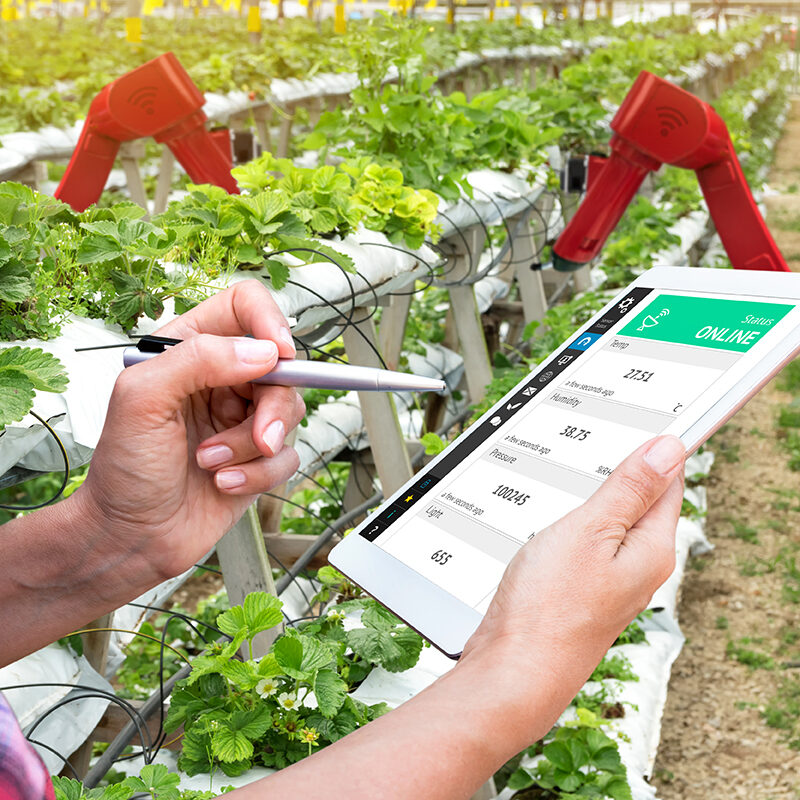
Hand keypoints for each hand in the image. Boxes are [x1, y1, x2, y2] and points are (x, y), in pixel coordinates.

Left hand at [74, 280, 304, 585]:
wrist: (130, 537)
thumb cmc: (123, 471)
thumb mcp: (141, 400)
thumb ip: (197, 360)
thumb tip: (261, 352)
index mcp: (188, 349)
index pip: (244, 307)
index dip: (269, 322)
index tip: (278, 354)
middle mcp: (221, 379)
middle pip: (281, 366)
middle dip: (272, 407)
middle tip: (259, 436)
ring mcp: (241, 418)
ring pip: (289, 412)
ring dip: (253, 445)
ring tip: (214, 464)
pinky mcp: (257, 457)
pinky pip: (288, 455)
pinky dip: (259, 474)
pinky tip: (224, 484)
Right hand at [459, 435, 684, 743]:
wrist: (513, 667)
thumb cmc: (548, 608)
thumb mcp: (589, 531)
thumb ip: (629, 490)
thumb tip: (667, 450)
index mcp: (651, 549)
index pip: (668, 484)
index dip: (653, 451)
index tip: (633, 427)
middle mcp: (637, 568)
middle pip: (641, 503)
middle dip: (621, 473)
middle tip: (596, 448)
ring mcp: (608, 583)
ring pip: (610, 524)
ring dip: (593, 500)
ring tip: (573, 481)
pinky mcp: (580, 591)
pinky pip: (587, 546)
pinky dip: (574, 526)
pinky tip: (554, 522)